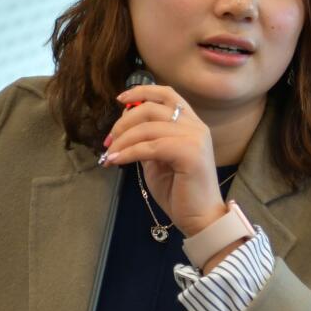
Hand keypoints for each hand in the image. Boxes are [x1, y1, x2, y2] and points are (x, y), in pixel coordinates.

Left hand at [101, 85, 227, 236]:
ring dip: (123, 140)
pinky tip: (116, 161)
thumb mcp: (158, 161)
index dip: (142, 92)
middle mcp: (196, 126)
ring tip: (110, 154)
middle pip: (152, 108)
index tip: (120, 100)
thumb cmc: (180, 192)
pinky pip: (150, 147)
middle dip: (123, 122)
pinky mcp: (190, 154)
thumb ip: (147, 141)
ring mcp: (195, 139)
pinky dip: (128, 153)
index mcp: (192, 124)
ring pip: (148, 128)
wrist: (201, 219)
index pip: (168, 94)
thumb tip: (124, 127)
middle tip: (109, 141)